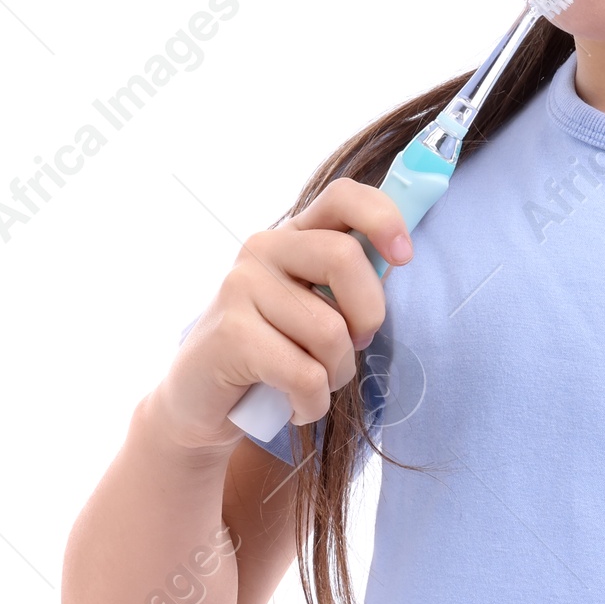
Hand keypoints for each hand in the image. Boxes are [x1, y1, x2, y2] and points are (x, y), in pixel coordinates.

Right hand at [151, 178, 413, 451]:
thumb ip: (351, 278)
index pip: (344, 197)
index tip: (404, 256)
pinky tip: (297, 406)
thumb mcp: (316, 306)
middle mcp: (264, 248)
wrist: (201, 400)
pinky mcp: (230, 333)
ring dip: (336, 373)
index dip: (383, 218)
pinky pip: (305, 374)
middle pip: (344, 257)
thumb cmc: (276, 351)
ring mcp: (241, 286)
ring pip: (330, 330)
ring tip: (314, 383)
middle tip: (356, 344)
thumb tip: (399, 255)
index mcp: (294, 235)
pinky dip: (313, 402)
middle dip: (368, 315)